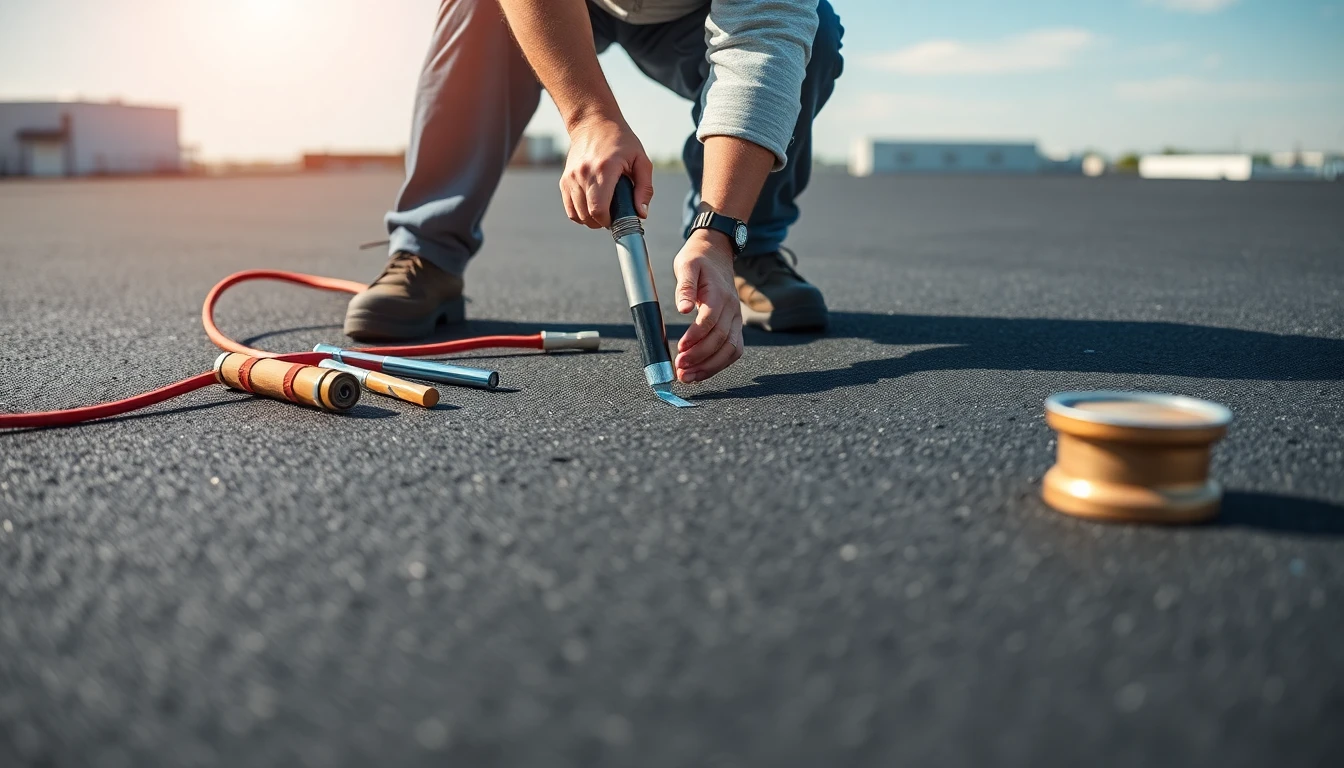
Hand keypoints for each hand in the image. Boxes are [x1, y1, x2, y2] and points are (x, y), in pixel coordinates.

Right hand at [560, 115, 653, 227]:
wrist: (593, 123)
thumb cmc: (621, 141)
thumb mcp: (641, 160)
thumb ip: (644, 188)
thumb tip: (641, 214)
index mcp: (604, 169)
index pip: (598, 209)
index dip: (608, 221)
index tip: (618, 218)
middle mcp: (583, 174)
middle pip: (588, 215)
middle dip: (602, 221)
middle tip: (614, 213)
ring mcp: (571, 178)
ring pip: (577, 215)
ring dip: (592, 219)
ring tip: (604, 208)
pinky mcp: (564, 181)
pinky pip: (570, 209)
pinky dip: (581, 214)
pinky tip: (592, 207)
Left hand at [672, 230, 743, 382]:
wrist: (717, 253)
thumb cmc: (698, 260)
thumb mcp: (686, 265)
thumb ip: (684, 287)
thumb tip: (682, 308)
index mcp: (719, 294)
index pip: (710, 321)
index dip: (695, 338)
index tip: (679, 349)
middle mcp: (732, 309)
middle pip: (721, 340)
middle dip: (700, 358)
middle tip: (679, 370)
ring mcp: (736, 319)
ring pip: (731, 350)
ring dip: (710, 367)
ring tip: (688, 377)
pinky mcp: (734, 326)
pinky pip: (733, 350)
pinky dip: (719, 364)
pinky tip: (701, 371)